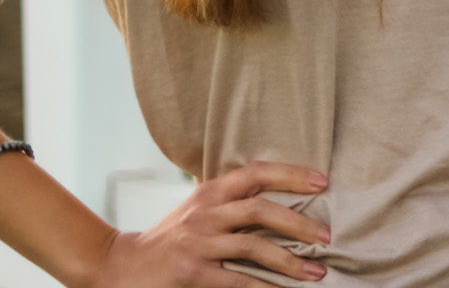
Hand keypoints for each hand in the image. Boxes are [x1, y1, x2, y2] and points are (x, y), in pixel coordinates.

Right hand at [87, 162, 330, 286]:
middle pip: (261, 209)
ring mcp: (198, 243)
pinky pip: (237, 280)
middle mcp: (206, 212)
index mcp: (210, 191)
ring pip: (254, 246)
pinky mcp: (193, 272)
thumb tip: (281, 196)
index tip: (322, 182)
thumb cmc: (169, 237)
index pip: (257, 173)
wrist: (121, 266)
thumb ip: (231, 200)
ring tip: (316, 272)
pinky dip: (263, 287)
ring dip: (289, 261)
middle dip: (299, 222)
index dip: (292, 175)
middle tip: (327, 235)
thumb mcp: (198, 208)